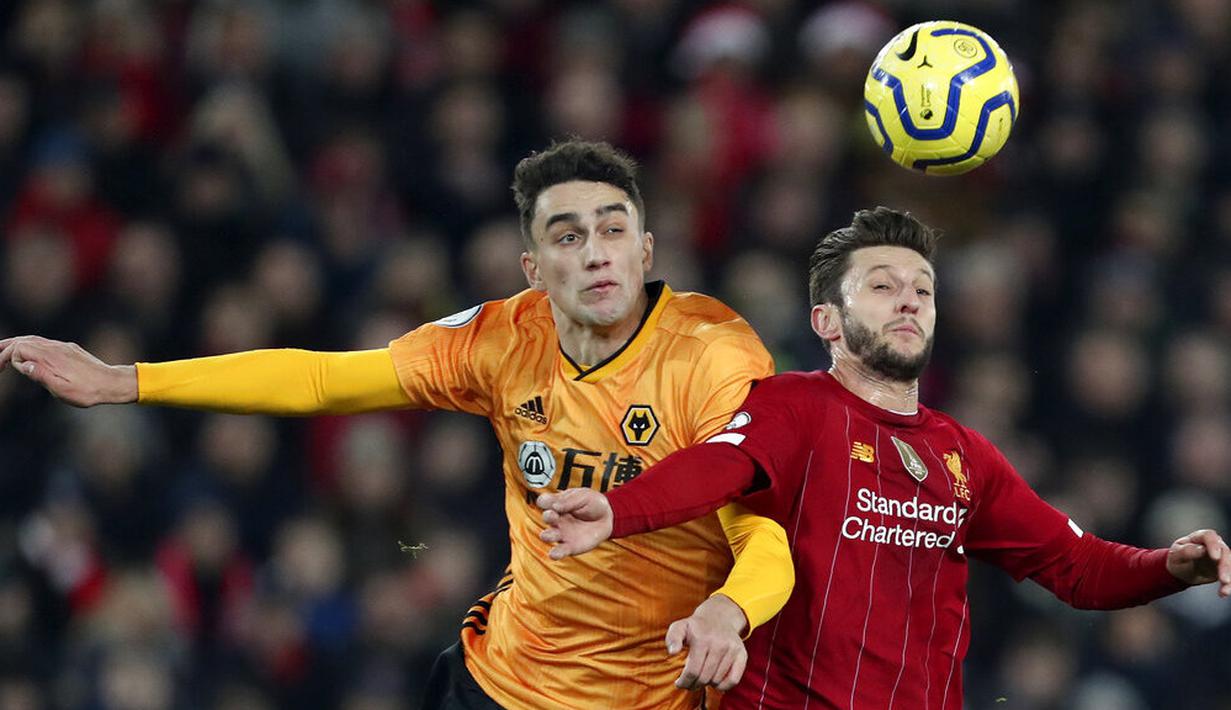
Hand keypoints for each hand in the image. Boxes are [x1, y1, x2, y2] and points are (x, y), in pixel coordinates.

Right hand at [0, 336, 136, 406]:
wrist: (112, 383)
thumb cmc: (88, 391)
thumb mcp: (62, 390)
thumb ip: (41, 376)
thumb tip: (22, 365)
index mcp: (52, 357)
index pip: (21, 348)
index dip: (7, 357)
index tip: (1, 369)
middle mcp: (56, 348)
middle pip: (24, 340)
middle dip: (6, 347)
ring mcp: (63, 347)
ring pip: (34, 340)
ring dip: (16, 344)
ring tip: (2, 352)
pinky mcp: (69, 349)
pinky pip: (44, 343)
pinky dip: (29, 345)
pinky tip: (26, 353)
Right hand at [536, 489, 612, 559]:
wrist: (606, 518)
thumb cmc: (593, 504)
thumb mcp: (584, 497)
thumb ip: (569, 501)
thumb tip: (555, 506)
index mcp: (556, 503)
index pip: (544, 502)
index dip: (546, 502)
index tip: (554, 502)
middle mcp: (556, 519)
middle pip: (546, 518)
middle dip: (547, 517)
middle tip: (552, 515)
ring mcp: (561, 533)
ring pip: (548, 536)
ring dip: (547, 535)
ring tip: (547, 536)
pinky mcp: (569, 547)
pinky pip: (559, 551)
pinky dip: (555, 554)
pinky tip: (554, 554)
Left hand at [666, 594, 747, 690]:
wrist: (720, 616)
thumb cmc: (696, 627)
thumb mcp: (680, 627)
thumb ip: (672, 638)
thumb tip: (672, 652)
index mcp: (701, 638)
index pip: (693, 671)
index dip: (684, 682)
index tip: (679, 683)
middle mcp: (719, 644)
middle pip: (705, 678)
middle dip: (694, 685)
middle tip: (689, 684)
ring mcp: (732, 649)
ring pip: (717, 680)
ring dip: (707, 684)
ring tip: (701, 679)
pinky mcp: (742, 654)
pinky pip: (733, 680)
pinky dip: (723, 686)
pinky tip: (715, 682)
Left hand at [1166, 529, 1230, 596]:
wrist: (1181, 571)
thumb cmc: (1177, 559)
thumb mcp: (1175, 555)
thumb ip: (1187, 551)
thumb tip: (1202, 549)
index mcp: (1199, 538)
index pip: (1209, 536)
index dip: (1214, 545)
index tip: (1215, 558)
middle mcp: (1213, 545)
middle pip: (1224, 552)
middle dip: (1225, 566)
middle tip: (1223, 579)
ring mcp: (1221, 556)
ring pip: (1230, 564)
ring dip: (1229, 577)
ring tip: (1224, 589)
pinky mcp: (1224, 568)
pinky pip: (1230, 575)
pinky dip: (1229, 585)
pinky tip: (1223, 592)